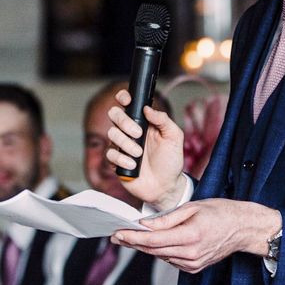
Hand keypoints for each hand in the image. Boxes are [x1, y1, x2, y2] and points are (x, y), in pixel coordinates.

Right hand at [106, 89, 185, 209]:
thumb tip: (148, 108)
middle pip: (114, 114)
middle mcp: (130, 131)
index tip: (127, 100)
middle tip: (138, 133)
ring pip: (111, 133)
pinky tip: (133, 165)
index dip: (123, 97)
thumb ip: (163, 120)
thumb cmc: (170, 161)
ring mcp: (121, 145)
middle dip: (124, 122)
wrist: (165, 187)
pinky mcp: (116, 161)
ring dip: (126, 143)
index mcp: (143, 121)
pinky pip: (110, 154)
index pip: (128, 103)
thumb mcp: (174, 137)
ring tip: (139, 153)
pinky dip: (122, 159)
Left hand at [111, 199, 281, 273]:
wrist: (243, 228)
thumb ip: (167, 218)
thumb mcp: (192, 207)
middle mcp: (191, 254)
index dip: (133, 237)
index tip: (118, 233)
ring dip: (145, 247)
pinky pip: (171, 260)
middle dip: (133, 242)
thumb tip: (145, 224)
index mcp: (190, 236)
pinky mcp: (195, 268)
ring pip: (161, 256)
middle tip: (116, 235)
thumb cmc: (219, 212)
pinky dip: (161, 251)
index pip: (153, 240)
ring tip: (130, 236)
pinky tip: (155, 242)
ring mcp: (193, 263)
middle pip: (154, 250)